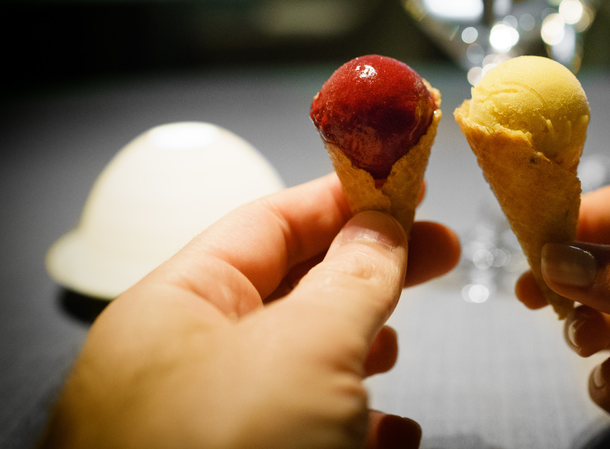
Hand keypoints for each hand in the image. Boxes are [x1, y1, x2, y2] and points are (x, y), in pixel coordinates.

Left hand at [43, 174, 459, 448]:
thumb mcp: (307, 349)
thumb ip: (352, 277)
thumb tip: (384, 225)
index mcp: (172, 310)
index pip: (265, 223)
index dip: (343, 198)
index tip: (409, 186)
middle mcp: (179, 364)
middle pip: (286, 290)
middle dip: (366, 272)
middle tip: (437, 252)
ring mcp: (206, 426)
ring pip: (295, 363)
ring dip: (358, 347)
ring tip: (400, 342)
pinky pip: (301, 430)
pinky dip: (354, 422)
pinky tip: (393, 434)